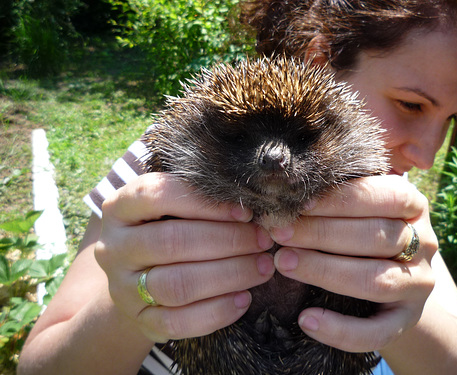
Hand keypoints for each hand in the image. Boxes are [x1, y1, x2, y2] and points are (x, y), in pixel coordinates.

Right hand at [95, 172, 274, 342]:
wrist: (138, 275)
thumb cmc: (166, 227)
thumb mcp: (171, 205)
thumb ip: (197, 195)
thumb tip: (248, 200)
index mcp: (120, 208)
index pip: (157, 195)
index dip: (205, 202)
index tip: (245, 211)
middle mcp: (113, 248)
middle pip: (172, 243)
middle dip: (228, 241)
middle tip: (263, 240)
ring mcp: (123, 288)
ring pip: (177, 285)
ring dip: (229, 275)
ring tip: (263, 267)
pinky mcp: (140, 320)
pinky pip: (178, 323)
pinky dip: (216, 312)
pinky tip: (244, 298)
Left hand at [270, 175, 436, 351]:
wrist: (394, 285)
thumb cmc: (364, 232)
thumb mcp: (361, 209)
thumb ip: (339, 195)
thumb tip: (290, 187)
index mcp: (412, 206)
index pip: (384, 196)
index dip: (341, 199)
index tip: (300, 202)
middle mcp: (423, 244)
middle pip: (375, 236)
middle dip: (321, 233)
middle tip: (279, 232)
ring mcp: (418, 285)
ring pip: (374, 280)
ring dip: (324, 270)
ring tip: (283, 262)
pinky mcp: (406, 321)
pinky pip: (377, 332)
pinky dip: (340, 330)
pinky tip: (306, 320)